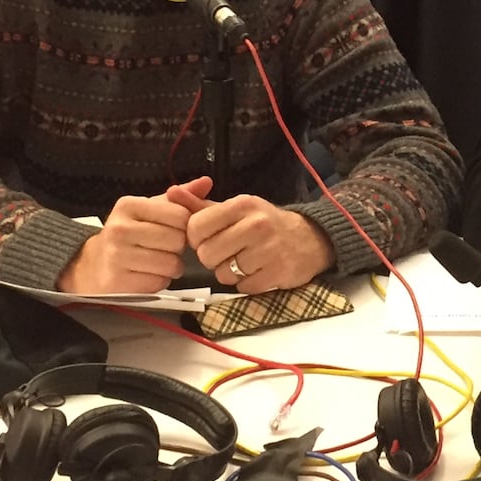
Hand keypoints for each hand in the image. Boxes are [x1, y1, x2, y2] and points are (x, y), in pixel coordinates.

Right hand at [55, 193, 191, 293]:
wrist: (93, 265)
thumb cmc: (128, 235)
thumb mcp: (149, 210)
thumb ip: (178, 198)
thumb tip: (206, 182)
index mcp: (129, 206)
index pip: (180, 215)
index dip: (184, 225)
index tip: (174, 229)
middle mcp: (120, 228)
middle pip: (177, 239)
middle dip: (178, 247)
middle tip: (165, 247)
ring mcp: (117, 256)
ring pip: (171, 263)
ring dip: (171, 266)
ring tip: (157, 261)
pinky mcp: (119, 281)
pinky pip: (160, 282)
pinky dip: (160, 280)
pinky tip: (147, 274)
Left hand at [180, 193, 336, 293]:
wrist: (310, 239)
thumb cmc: (265, 223)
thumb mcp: (237, 209)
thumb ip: (201, 205)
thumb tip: (170, 193)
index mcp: (243, 204)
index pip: (196, 227)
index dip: (196, 238)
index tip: (210, 238)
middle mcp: (256, 225)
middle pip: (207, 254)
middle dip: (213, 258)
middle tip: (228, 252)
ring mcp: (268, 250)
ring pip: (223, 274)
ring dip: (229, 272)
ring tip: (244, 261)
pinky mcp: (277, 273)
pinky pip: (242, 287)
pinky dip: (246, 283)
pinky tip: (257, 271)